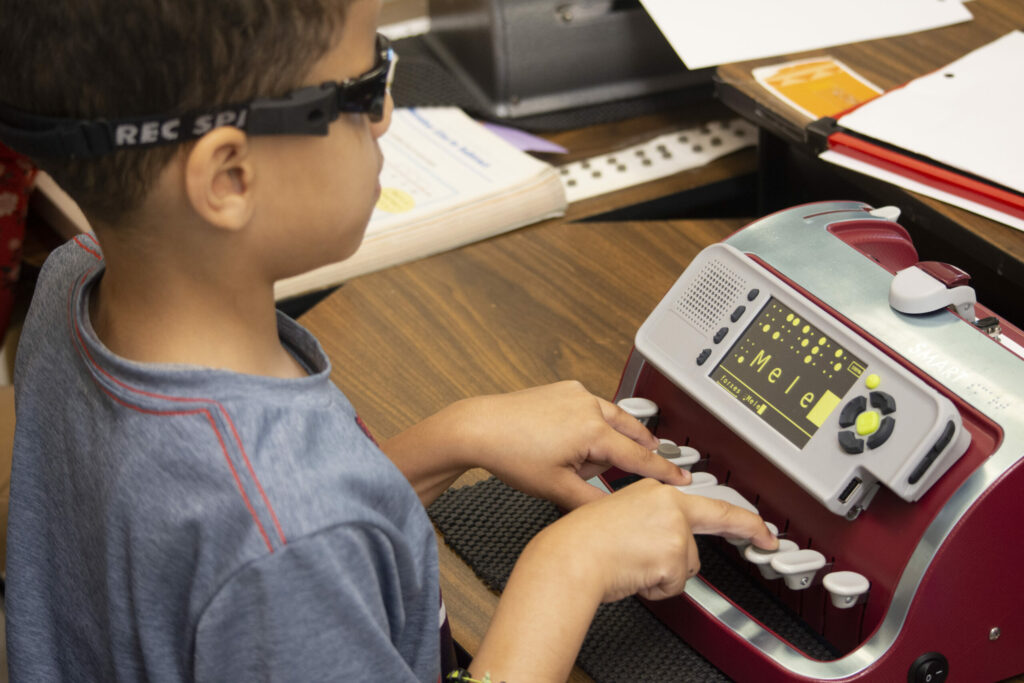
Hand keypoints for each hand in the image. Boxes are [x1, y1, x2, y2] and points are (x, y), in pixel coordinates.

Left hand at [452, 381, 690, 508]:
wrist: (480, 428)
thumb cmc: (512, 455)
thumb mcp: (557, 490)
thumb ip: (593, 503)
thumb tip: (615, 514)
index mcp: (593, 432)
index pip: (639, 457)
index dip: (663, 472)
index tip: (682, 478)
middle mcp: (589, 407)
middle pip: (630, 432)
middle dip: (638, 450)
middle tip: (648, 465)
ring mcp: (576, 395)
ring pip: (611, 418)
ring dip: (613, 436)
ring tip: (593, 459)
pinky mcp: (564, 390)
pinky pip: (592, 407)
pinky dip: (593, 422)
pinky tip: (575, 439)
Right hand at [534, 477, 778, 602]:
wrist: (571, 557)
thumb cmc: (583, 540)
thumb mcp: (622, 515)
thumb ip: (654, 521)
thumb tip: (671, 540)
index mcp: (656, 491)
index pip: (708, 500)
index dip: (741, 515)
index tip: (761, 524)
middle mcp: (670, 505)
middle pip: (719, 520)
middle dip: (749, 530)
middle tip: (768, 538)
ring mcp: (675, 529)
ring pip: (688, 564)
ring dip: (665, 572)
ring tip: (633, 563)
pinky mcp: (674, 555)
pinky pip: (675, 585)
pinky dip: (656, 588)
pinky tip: (636, 574)